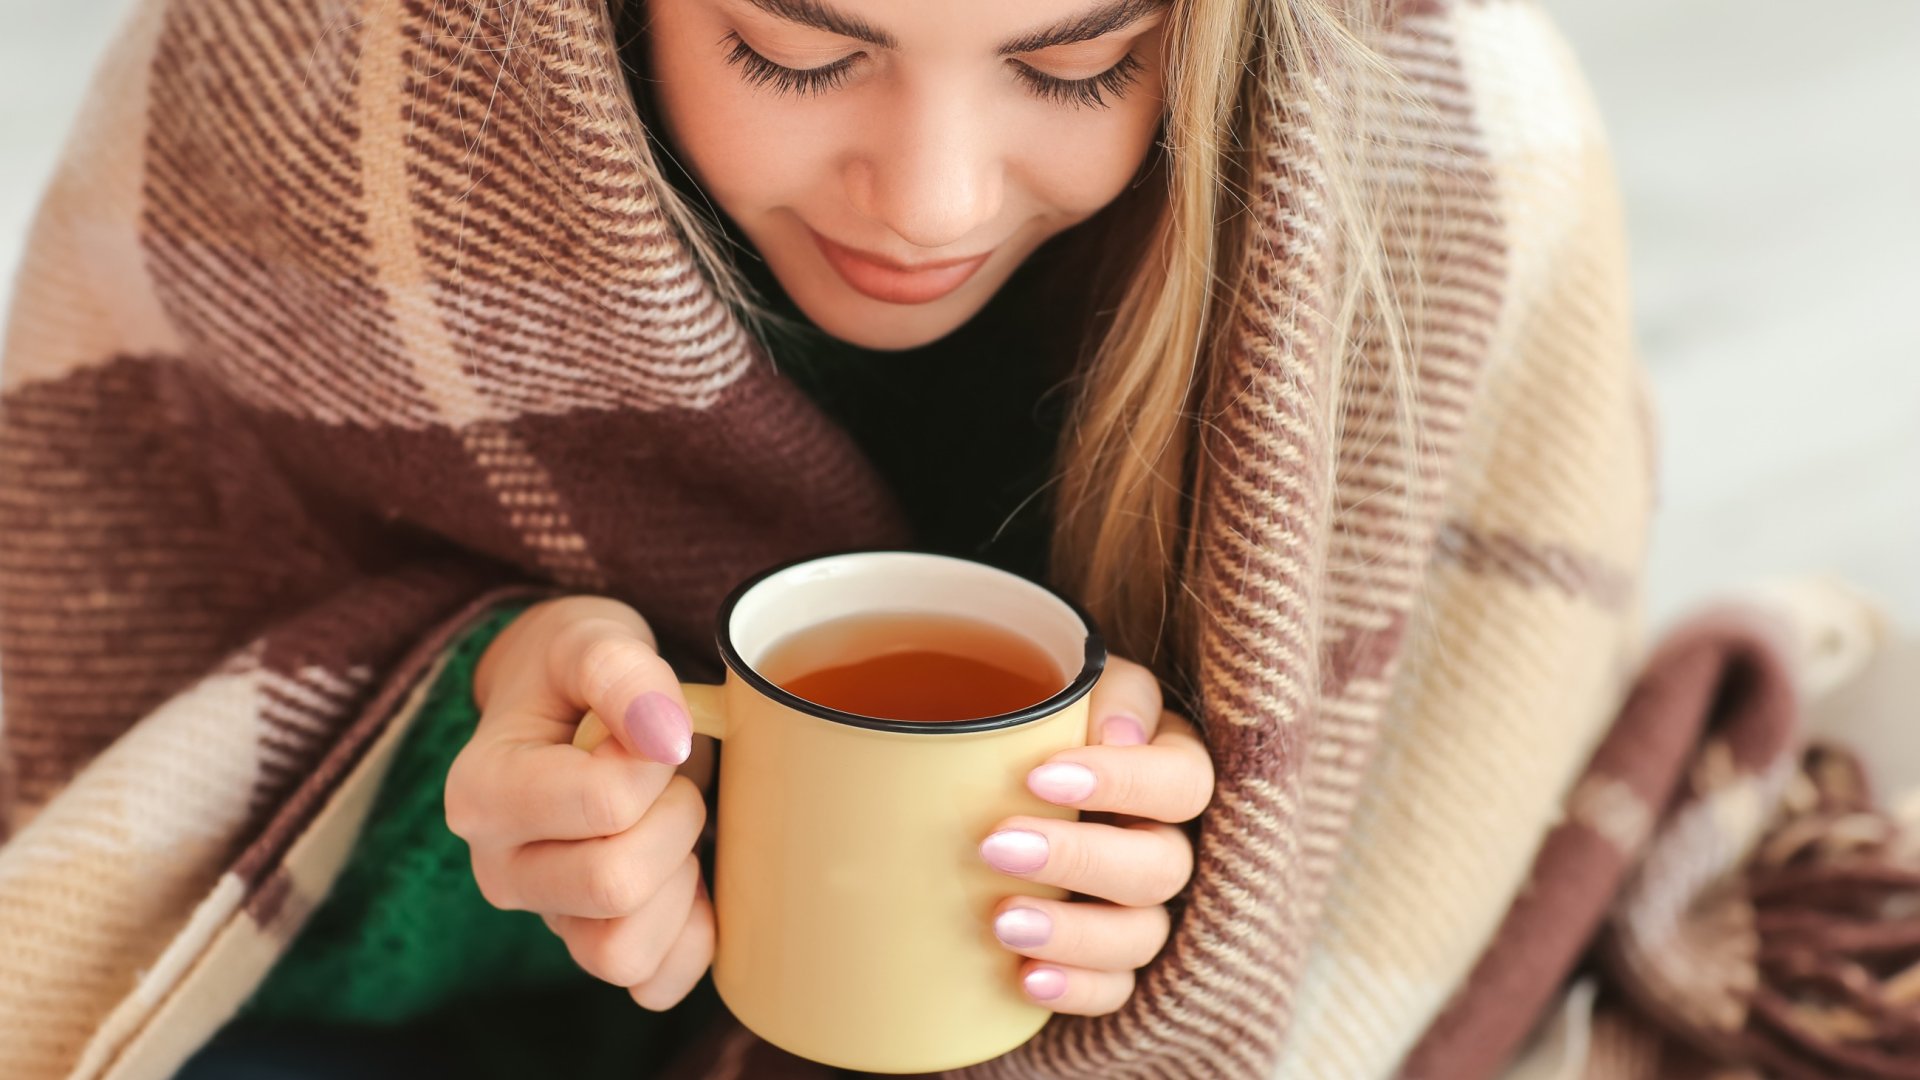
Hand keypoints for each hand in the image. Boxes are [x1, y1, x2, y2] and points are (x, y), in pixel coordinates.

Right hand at [446, 595, 715, 1010]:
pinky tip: (692, 883)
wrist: (568, 701)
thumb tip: (665, 735)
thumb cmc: (577, 673)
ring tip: (673, 828)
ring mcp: (546, 919)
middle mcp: (499, 868)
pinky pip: (652, 986)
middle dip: (675, 820)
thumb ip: (621, 670)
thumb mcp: (591, 639)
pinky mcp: (591, 949)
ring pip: (622, 952)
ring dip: (678, 886)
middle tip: (672, 778)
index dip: (657, 761)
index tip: (652, 729)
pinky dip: (689, 942)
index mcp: (483, 793)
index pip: (604, 803)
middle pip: (614, 885)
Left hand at [978, 655, 1214, 1015]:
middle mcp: (1170, 840)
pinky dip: (1077, 989)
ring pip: (1142, 935)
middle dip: (1078, 860)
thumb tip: (1116, 735)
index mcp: (1171, 766)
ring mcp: (1145, 908)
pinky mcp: (1111, 960)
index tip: (1039, 777)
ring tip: (1001, 922)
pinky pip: (1116, 989)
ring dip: (1075, 934)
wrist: (995, 771)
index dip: (1122, 782)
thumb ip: (1103, 689)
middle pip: (1161, 866)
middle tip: (995, 846)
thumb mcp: (1071, 683)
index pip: (1182, 780)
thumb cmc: (1040, 716)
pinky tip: (1027, 979)